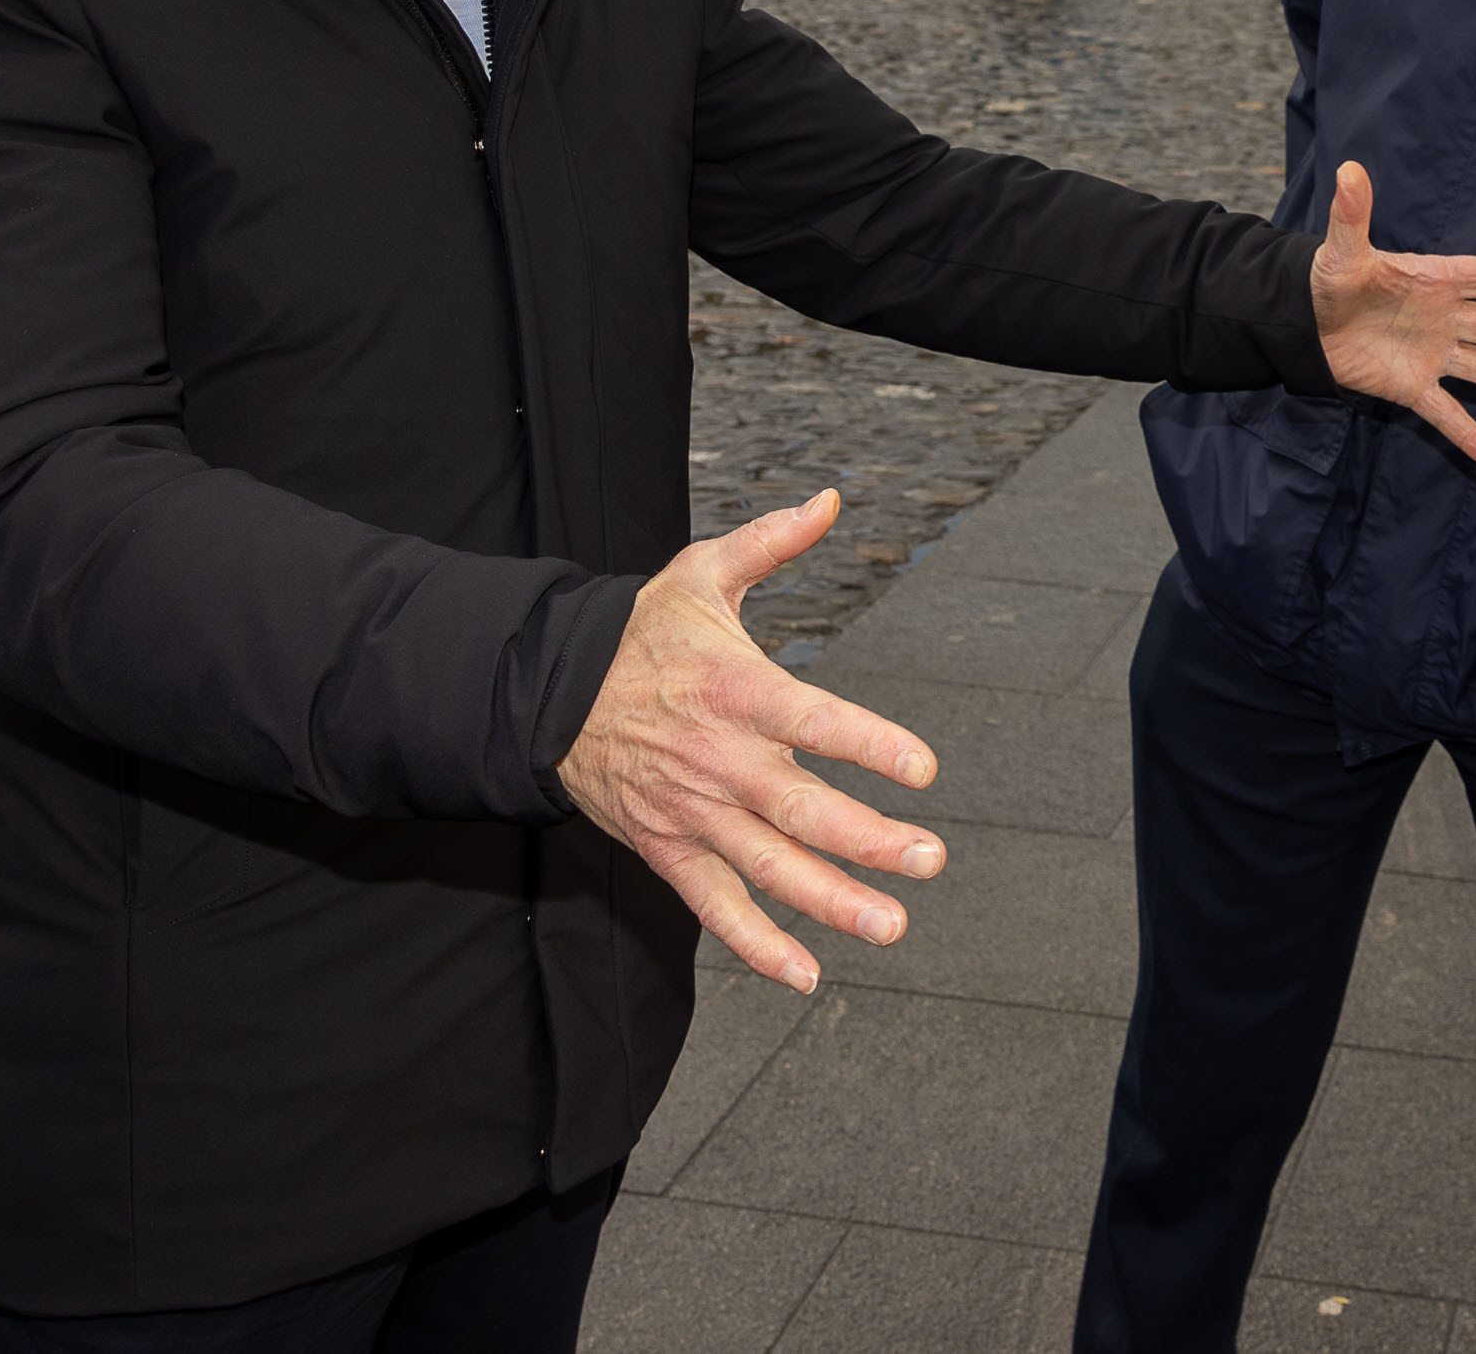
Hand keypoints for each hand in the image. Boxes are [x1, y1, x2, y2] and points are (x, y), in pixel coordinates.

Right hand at [554, 491, 944, 991]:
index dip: (869, 744)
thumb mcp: (701, 574)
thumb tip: (829, 501)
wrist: (545, 694)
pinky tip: (804, 973)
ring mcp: (693, 811)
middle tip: (929, 859)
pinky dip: (757, 945)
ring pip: (769, 867)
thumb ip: (772, 541)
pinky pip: (714, 906)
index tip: (925, 769)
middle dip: (869, 840)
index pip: (815, 720)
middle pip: (802, 809)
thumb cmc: (640, 633)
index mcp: (737, 689)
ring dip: (831, 902)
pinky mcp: (668, 848)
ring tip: (891, 924)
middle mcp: (720, 759)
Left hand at [1305, 159, 1475, 470]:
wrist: (1306, 323)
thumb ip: (1352, 215)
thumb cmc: (1330, 280)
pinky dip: (1470, 437)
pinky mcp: (1413, 388)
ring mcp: (1434, 355)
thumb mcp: (1342, 250)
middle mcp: (1445, 317)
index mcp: (1435, 279)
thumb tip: (1349, 169)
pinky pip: (1447, 414)